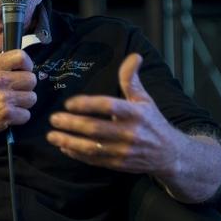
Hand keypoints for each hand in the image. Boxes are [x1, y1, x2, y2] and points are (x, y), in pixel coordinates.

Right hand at [0, 49, 36, 145]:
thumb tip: (19, 68)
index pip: (21, 57)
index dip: (27, 65)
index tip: (24, 72)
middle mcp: (0, 80)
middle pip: (31, 79)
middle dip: (26, 88)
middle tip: (17, 93)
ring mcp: (4, 97)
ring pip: (32, 98)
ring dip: (24, 104)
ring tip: (12, 105)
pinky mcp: (7, 114)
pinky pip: (26, 114)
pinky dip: (20, 118)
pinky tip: (9, 117)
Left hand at [46, 53, 182, 176]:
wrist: (169, 154)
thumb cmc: (152, 122)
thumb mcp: (144, 99)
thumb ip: (132, 80)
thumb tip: (133, 56)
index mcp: (135, 114)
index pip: (108, 107)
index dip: (87, 104)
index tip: (68, 103)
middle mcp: (129, 133)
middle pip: (95, 129)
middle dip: (71, 124)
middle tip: (53, 119)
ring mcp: (123, 151)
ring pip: (92, 147)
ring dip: (69, 142)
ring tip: (51, 135)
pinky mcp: (118, 165)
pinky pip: (94, 160)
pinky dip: (77, 155)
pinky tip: (64, 147)